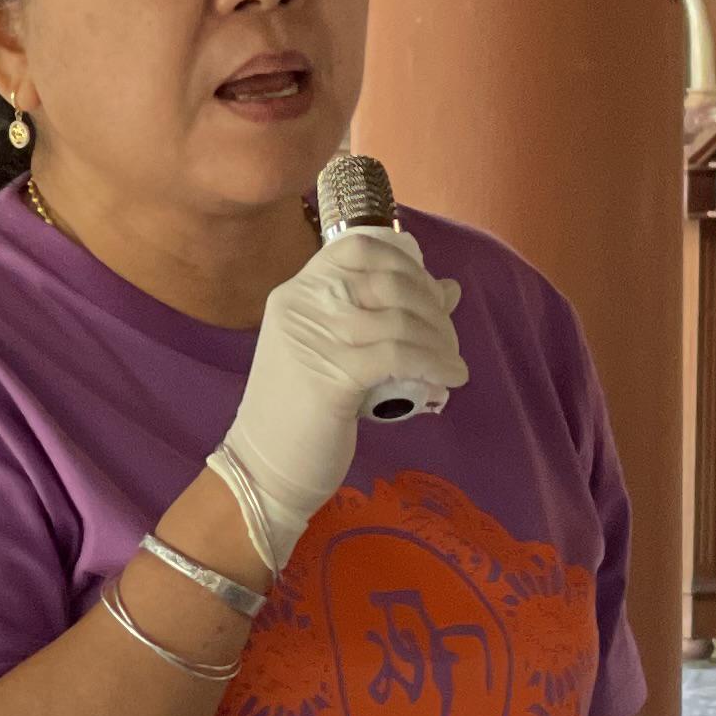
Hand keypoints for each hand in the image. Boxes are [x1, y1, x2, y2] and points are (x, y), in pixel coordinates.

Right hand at [207, 226, 466, 571]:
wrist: (262, 467)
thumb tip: (450, 288)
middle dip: (431, 306)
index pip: (360, 248)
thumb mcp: (340, 353)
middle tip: (448, 337)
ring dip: (440, 340)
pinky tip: (452, 377)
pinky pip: (400, 355)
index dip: (406, 264)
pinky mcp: (330, 375)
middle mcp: (301, 304)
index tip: (429, 295)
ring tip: (452, 362)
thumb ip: (384, 317)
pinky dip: (435, 363)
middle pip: (387, 280)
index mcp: (297, 291)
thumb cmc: (302, 412)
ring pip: (398, 319)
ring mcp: (313, 337)